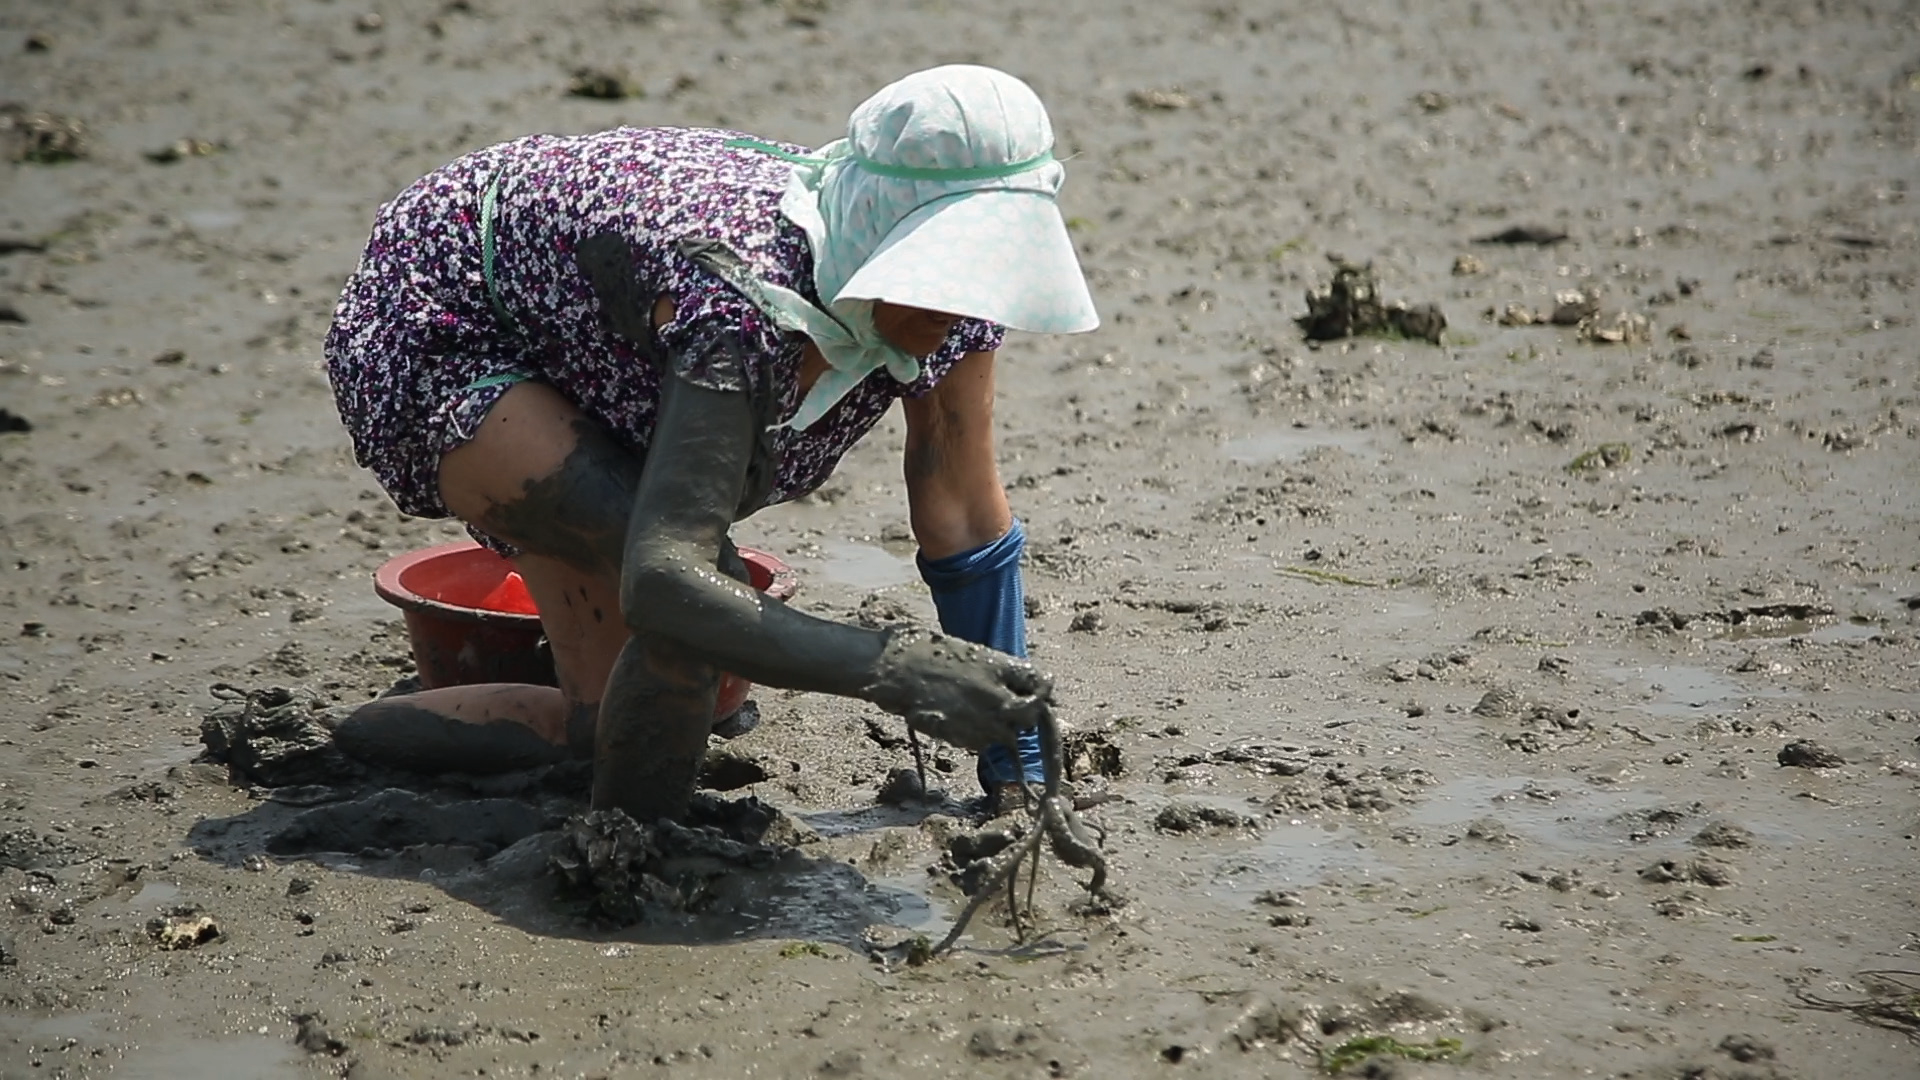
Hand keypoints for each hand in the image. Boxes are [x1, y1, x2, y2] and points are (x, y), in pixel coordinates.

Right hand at [864, 631, 1052, 750]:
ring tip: (982, 715)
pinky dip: (980, 737)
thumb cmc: (928, 652)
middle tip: (1021, 713)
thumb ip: (998, 672)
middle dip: (1029, 716)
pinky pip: (983, 743)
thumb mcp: (970, 653)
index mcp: (1000, 667)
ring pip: (1009, 736)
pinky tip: (962, 721)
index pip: (1040, 684)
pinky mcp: (962, 737)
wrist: (895, 668)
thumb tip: (1019, 689)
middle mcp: (997, 696)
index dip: (1043, 691)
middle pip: (1032, 716)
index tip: (1042, 693)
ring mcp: (980, 720)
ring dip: (1004, 730)